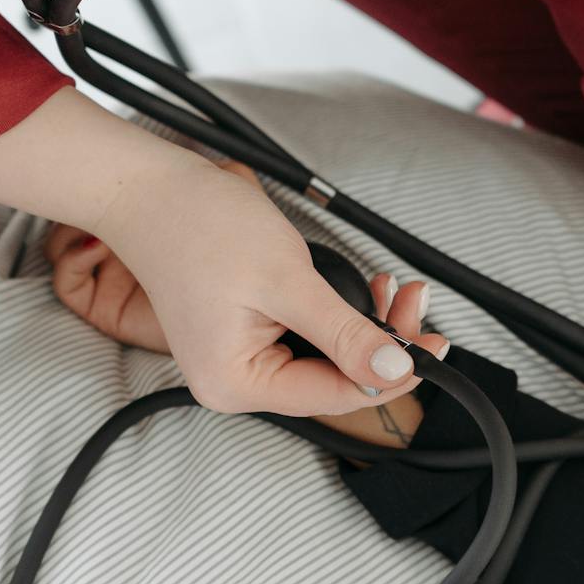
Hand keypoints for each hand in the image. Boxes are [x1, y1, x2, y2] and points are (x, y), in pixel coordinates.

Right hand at [48, 160, 449, 416]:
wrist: (149, 188)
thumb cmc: (200, 226)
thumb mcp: (288, 282)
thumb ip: (344, 333)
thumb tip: (394, 369)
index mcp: (236, 384)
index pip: (333, 395)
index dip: (390, 374)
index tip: (434, 347)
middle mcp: (233, 383)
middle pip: (331, 381)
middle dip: (381, 344)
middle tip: (416, 305)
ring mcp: (236, 360)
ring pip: (323, 359)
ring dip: (364, 327)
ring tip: (394, 290)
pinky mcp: (243, 335)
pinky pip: (304, 339)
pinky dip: (337, 317)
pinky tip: (364, 290)